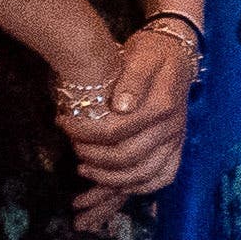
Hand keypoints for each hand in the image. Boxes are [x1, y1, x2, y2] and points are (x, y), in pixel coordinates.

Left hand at [59, 27, 186, 212]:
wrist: (177, 53)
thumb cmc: (153, 53)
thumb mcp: (141, 56)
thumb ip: (132, 79)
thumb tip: (120, 106)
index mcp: (162, 106)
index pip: (117, 131)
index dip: (85, 132)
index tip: (63, 123)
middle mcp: (172, 128)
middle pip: (127, 157)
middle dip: (93, 157)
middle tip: (72, 149)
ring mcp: (176, 140)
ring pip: (144, 174)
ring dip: (110, 178)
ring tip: (85, 169)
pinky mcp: (176, 146)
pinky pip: (163, 177)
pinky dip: (140, 187)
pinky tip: (118, 185)